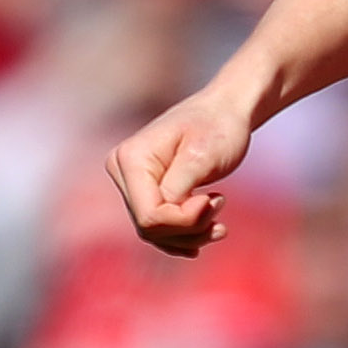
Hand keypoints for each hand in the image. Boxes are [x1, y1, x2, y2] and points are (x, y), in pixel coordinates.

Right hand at [108, 90, 254, 256]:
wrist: (225, 111)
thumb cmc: (218, 127)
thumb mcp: (202, 156)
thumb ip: (180, 188)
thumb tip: (165, 215)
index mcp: (130, 159)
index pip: (150, 216)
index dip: (186, 220)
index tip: (218, 199)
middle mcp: (122, 172)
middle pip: (150, 227)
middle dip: (191, 227)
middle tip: (221, 203)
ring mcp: (131, 183)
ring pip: (154, 232)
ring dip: (192, 234)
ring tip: (220, 216)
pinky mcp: (146, 192)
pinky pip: (159, 227)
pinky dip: (184, 236)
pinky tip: (208, 232)